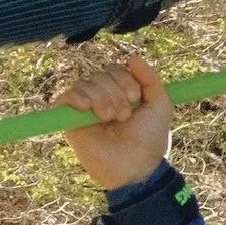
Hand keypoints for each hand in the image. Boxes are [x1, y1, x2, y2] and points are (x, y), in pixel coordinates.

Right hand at [60, 56, 174, 190]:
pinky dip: (76, 97)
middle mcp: (101, 99)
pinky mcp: (71, 123)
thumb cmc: (149, 140)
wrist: (137, 168)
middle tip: (124, 115)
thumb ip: (150, 79)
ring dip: (102, 97)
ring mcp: (85, 111)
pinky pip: (65, 98)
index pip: (114, 69)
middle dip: (114, 91)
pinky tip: (88, 108)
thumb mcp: (160, 105)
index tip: (135, 98)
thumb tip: (132, 57)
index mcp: (120, 93)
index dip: (124, 78)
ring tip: (111, 118)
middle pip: (99, 75)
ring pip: (85, 84)